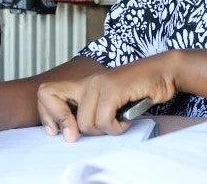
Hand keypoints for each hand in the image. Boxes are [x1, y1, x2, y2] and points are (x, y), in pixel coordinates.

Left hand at [37, 52, 177, 140]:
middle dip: (78, 130)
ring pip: (86, 123)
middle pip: (63, 115)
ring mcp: (99, 84)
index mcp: (82, 84)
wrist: (162, 72)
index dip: (48, 115)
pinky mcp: (112, 89)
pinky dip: (118, 127)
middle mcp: (87, 82)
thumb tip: (70, 134)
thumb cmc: (137, 90)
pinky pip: (105, 120)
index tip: (60, 131)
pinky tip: (126, 118)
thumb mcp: (108, 102)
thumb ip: (89, 112)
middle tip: (97, 129)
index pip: (44, 93)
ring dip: (105, 129)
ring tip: (118, 120)